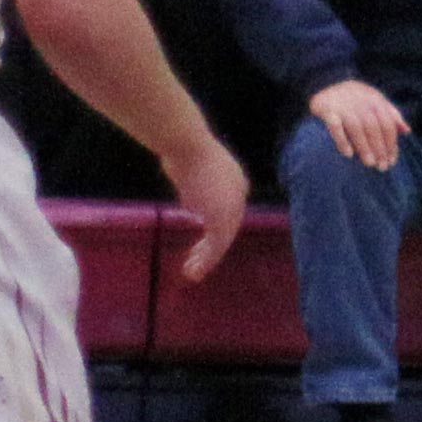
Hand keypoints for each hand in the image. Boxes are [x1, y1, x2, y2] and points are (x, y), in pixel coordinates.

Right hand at [162, 136, 246, 281]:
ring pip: (222, 241)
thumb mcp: (190, 171)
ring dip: (207, 259)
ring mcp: (232, 208)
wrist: (188, 148)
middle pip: (226, 229)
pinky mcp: (222, 219)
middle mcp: (238, 197)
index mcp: (235, 183)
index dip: (214, 230)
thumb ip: (193, 189)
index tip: (200, 242)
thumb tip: (190, 205)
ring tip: (193, 273)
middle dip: (211, 247)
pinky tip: (196, 269)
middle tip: (197, 263)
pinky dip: (207, 260)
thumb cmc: (183, 151)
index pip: (227, 213)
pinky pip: (217, 245)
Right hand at [309, 77, 410, 171]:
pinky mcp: (327, 110)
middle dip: (379, 148)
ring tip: (369, 163)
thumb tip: (407, 131)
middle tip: (382, 167)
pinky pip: (335, 126)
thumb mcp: (377, 100)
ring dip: (364, 147)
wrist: (327, 80)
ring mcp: (344, 107)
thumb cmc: (357, 96)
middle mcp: (361, 104)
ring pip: (356, 129)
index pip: (387, 125)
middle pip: (374, 128)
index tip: (391, 161)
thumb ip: (392, 114)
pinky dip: (342, 140)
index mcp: (376, 102)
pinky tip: (348, 154)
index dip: (391, 144)